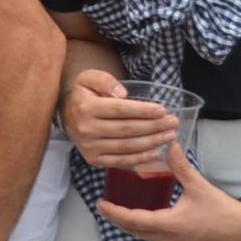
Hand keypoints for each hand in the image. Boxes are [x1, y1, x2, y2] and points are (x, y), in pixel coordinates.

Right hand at [62, 69, 180, 168]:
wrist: (67, 116)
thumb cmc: (83, 95)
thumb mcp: (88, 78)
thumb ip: (104, 80)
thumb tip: (122, 93)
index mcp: (85, 108)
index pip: (119, 110)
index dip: (143, 111)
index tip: (162, 110)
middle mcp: (86, 129)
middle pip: (127, 129)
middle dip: (154, 126)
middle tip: (172, 123)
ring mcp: (90, 147)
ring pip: (127, 146)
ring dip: (152, 142)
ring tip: (169, 136)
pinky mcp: (94, 160)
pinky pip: (121, 161)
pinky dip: (140, 158)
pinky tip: (156, 152)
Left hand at [98, 148, 240, 240]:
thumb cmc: (222, 210)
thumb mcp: (199, 186)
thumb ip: (181, 166)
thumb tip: (170, 145)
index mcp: (170, 225)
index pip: (134, 220)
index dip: (115, 213)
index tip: (101, 204)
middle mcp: (168, 239)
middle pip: (135, 230)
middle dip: (118, 219)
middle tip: (104, 206)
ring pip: (144, 236)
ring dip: (130, 224)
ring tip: (119, 210)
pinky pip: (155, 238)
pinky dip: (144, 228)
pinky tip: (142, 217)